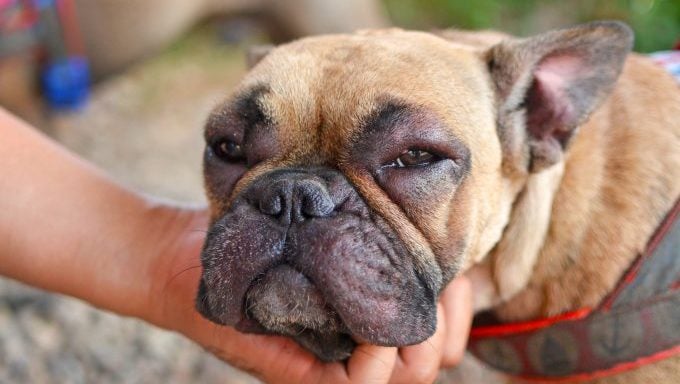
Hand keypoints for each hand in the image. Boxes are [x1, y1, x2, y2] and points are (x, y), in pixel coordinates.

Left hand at [143, 207, 472, 383]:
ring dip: (420, 335)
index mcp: (365, 316)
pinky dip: (380, 353)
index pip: (442, 337)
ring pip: (409, 374)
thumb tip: (429, 220)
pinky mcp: (303, 374)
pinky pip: (364, 381)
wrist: (182, 253)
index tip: (454, 275)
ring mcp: (330, 363)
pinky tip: (370, 316)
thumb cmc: (255, 228)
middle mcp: (354, 345)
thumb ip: (373, 231)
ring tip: (403, 293)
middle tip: (430, 283)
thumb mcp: (325, 221)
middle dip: (447, 320)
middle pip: (431, 359)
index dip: (462, 312)